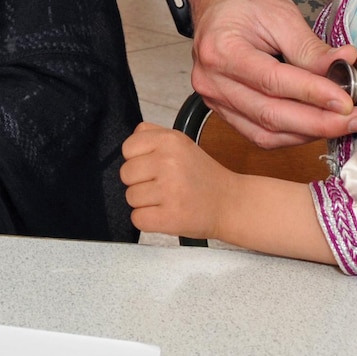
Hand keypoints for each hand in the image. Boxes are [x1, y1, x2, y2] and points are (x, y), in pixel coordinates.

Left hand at [120, 121, 235, 238]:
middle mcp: (168, 162)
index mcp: (170, 140)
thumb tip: (129, 144)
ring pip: (130, 198)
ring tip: (167, 199)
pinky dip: (149, 220)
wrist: (231, 203)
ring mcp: (169, 190)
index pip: (127, 148)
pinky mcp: (170, 217)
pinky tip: (166, 213)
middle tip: (161, 185)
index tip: (153, 166)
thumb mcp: (181, 143)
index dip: (136, 159)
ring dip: (145, 202)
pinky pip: (137, 219)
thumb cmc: (202, 175)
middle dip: (139, 182)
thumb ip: (152, 135)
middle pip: (125, 174)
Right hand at [187, 0, 356, 147]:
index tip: (346, 102)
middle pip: (269, 114)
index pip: (272, 81)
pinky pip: (259, 135)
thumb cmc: (245, 3)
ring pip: (266, 132)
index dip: (312, 94)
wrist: (216, 2)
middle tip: (356, 119)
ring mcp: (215, 100)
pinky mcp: (223, 111)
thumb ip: (310, 47)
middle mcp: (212, 81)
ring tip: (342, 124)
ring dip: (309, 132)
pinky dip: (292, 135)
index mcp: (222, 50)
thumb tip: (345, 66)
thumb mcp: (280, 14)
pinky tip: (316, 126)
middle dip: (319, 122)